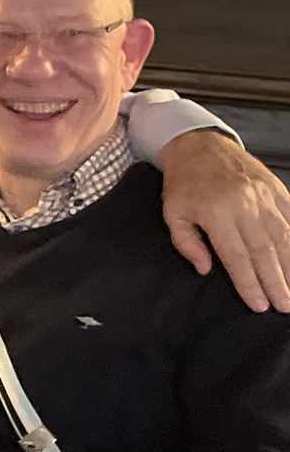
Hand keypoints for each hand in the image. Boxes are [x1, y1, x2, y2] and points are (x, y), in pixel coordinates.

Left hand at [159, 129, 289, 312]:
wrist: (200, 145)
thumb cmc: (184, 183)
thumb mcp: (172, 213)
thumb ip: (187, 243)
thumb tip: (206, 270)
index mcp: (216, 213)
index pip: (236, 256)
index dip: (249, 283)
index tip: (259, 305)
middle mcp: (245, 205)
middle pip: (264, 251)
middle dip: (276, 282)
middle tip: (285, 306)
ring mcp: (264, 196)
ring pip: (283, 237)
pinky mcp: (277, 189)